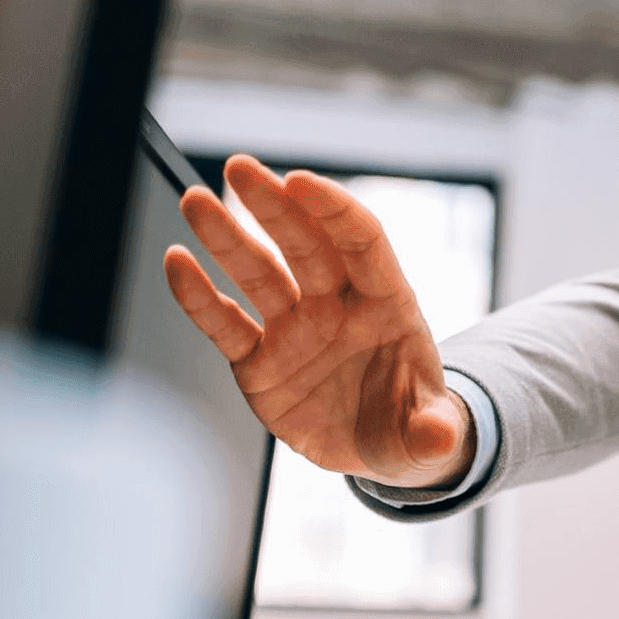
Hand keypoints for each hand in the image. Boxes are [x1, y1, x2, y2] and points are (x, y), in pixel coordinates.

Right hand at [162, 155, 472, 487]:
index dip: (334, 211)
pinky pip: (226, 325)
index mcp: (388, 306)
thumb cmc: (411, 426)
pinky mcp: (259, 362)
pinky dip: (200, 297)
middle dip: (273, 205)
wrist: (379, 451)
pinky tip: (177, 262)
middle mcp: (336, 307)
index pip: (362, 243)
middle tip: (240, 167)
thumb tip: (441, 440)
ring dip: (226, 237)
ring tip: (196, 199)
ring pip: (258, 275)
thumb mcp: (428, 436)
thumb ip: (432, 433)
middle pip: (305, 245)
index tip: (300, 181)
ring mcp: (295, 331)